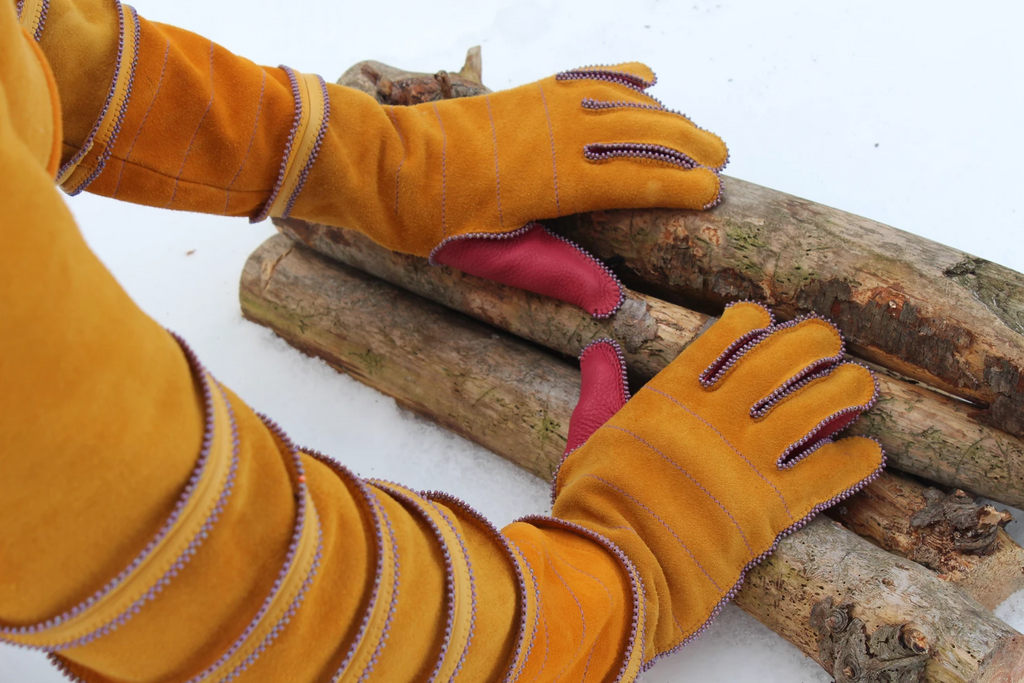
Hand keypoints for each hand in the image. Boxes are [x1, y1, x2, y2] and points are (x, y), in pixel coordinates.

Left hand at [288, 62, 727, 317]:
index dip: (678, 184)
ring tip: (697, 129)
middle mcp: (557, 136)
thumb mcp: (493, 256)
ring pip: (621, 103)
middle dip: (686, 146)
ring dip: (664, 114)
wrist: (386, 165)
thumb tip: (610, 302)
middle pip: (639, 135)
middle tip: (722, 159)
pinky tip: (648, 77)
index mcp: (553, 182)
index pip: (633, 180)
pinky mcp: (528, 93)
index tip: (714, 193)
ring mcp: (544, 107)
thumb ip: (555, 272)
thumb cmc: (434, 220)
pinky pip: (586, 77)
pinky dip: (620, 76)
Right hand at [552, 302, 884, 660]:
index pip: (724, 338)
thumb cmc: (594, 506)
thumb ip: (600, 391)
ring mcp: (748, 458)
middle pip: (781, 360)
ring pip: (817, 405)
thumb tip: (598, 350)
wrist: (614, 564)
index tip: (764, 321)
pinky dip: (855, 461)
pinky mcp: (771, 506)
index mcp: (671, 394)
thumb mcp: (588, 438)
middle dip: (811, 342)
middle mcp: (717, 416)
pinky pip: (828, 474)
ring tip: (858, 384)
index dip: (752, 322)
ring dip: (845, 389)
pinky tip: (868, 452)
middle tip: (828, 341)